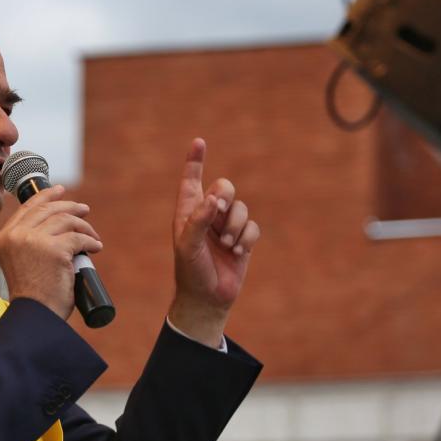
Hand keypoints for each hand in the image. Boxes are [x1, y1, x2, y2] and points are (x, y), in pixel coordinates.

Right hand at [0, 185, 102, 318]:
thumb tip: (57, 224)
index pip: (27, 207)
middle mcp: (16, 235)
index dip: (46, 196)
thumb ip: (28, 243)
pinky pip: (79, 238)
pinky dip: (91, 241)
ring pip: (66, 221)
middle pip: (48, 209)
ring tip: (93, 236)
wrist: (35, 315)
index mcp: (5, 237)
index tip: (60, 190)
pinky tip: (95, 247)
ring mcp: (34, 240)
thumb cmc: (32, 296)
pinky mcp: (55, 249)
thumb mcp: (21, 262)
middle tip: (84, 209)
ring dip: (84, 226)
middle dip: (69, 206)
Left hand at [169, 138, 259, 346]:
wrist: (208, 298)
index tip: (199, 142)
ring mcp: (226, 226)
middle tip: (218, 210)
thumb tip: (213, 199)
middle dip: (225, 197)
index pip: (191, 181)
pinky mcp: (242, 239)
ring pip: (241, 208)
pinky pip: (253, 226)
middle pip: (224, 187)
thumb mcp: (188, 246)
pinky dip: (247, 237)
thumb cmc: (191, 271)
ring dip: (235, 226)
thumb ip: (199, 220)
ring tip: (227, 245)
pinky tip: (238, 251)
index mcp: (188, 212)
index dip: (195, 161)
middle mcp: (208, 215)